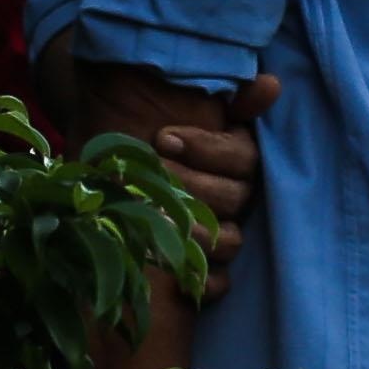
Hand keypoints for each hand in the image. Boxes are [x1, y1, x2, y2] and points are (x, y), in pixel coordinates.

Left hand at [47, 57, 273, 277]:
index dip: (207, 148)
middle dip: (191, 184)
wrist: (97, 180)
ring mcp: (218, 235)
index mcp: (232, 160)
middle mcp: (231, 197)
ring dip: (196, 232)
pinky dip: (203, 283)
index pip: (242, 157)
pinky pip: (218, 283)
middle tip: (151, 171)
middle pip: (236, 196)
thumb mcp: (165, 110)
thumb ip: (218, 98)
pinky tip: (178, 280)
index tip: (163, 137)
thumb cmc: (135, 140)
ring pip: (230, 241)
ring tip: (154, 220)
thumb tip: (271, 84)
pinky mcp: (201, 269)